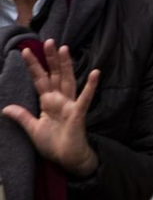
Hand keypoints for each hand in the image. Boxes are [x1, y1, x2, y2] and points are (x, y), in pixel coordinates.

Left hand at [1, 41, 100, 177]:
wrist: (67, 158)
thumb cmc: (53, 144)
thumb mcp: (33, 129)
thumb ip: (22, 116)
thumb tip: (5, 107)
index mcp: (48, 102)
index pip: (40, 80)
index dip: (33, 66)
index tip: (25, 51)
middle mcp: (59, 99)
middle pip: (55, 75)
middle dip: (51, 59)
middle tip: (48, 41)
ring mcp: (70, 104)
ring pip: (68, 80)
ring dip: (67, 65)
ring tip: (64, 49)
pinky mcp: (78, 113)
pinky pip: (85, 97)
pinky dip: (91, 85)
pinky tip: (96, 72)